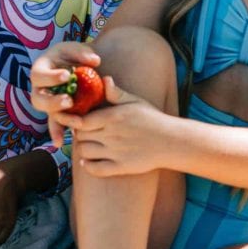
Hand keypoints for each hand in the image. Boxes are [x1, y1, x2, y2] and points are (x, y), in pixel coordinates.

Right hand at [30, 42, 100, 146]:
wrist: (82, 66)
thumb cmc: (76, 56)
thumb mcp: (77, 50)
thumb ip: (83, 53)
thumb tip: (95, 61)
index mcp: (41, 70)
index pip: (39, 75)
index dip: (50, 77)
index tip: (66, 76)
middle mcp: (40, 89)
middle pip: (38, 99)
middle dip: (53, 102)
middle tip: (69, 101)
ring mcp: (48, 102)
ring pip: (48, 114)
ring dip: (60, 119)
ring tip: (76, 122)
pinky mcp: (58, 113)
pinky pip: (55, 125)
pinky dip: (58, 133)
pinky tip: (60, 143)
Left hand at [55, 77, 169, 176]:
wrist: (171, 141)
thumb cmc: (153, 119)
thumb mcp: (135, 102)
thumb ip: (116, 93)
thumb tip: (104, 79)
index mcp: (112, 117)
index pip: (81, 121)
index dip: (76, 121)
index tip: (79, 121)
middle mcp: (110, 135)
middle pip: (80, 136)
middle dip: (79, 135)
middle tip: (84, 133)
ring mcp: (115, 152)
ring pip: (84, 152)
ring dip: (83, 149)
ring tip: (88, 145)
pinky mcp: (120, 167)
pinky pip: (95, 169)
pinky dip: (88, 166)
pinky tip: (89, 161)